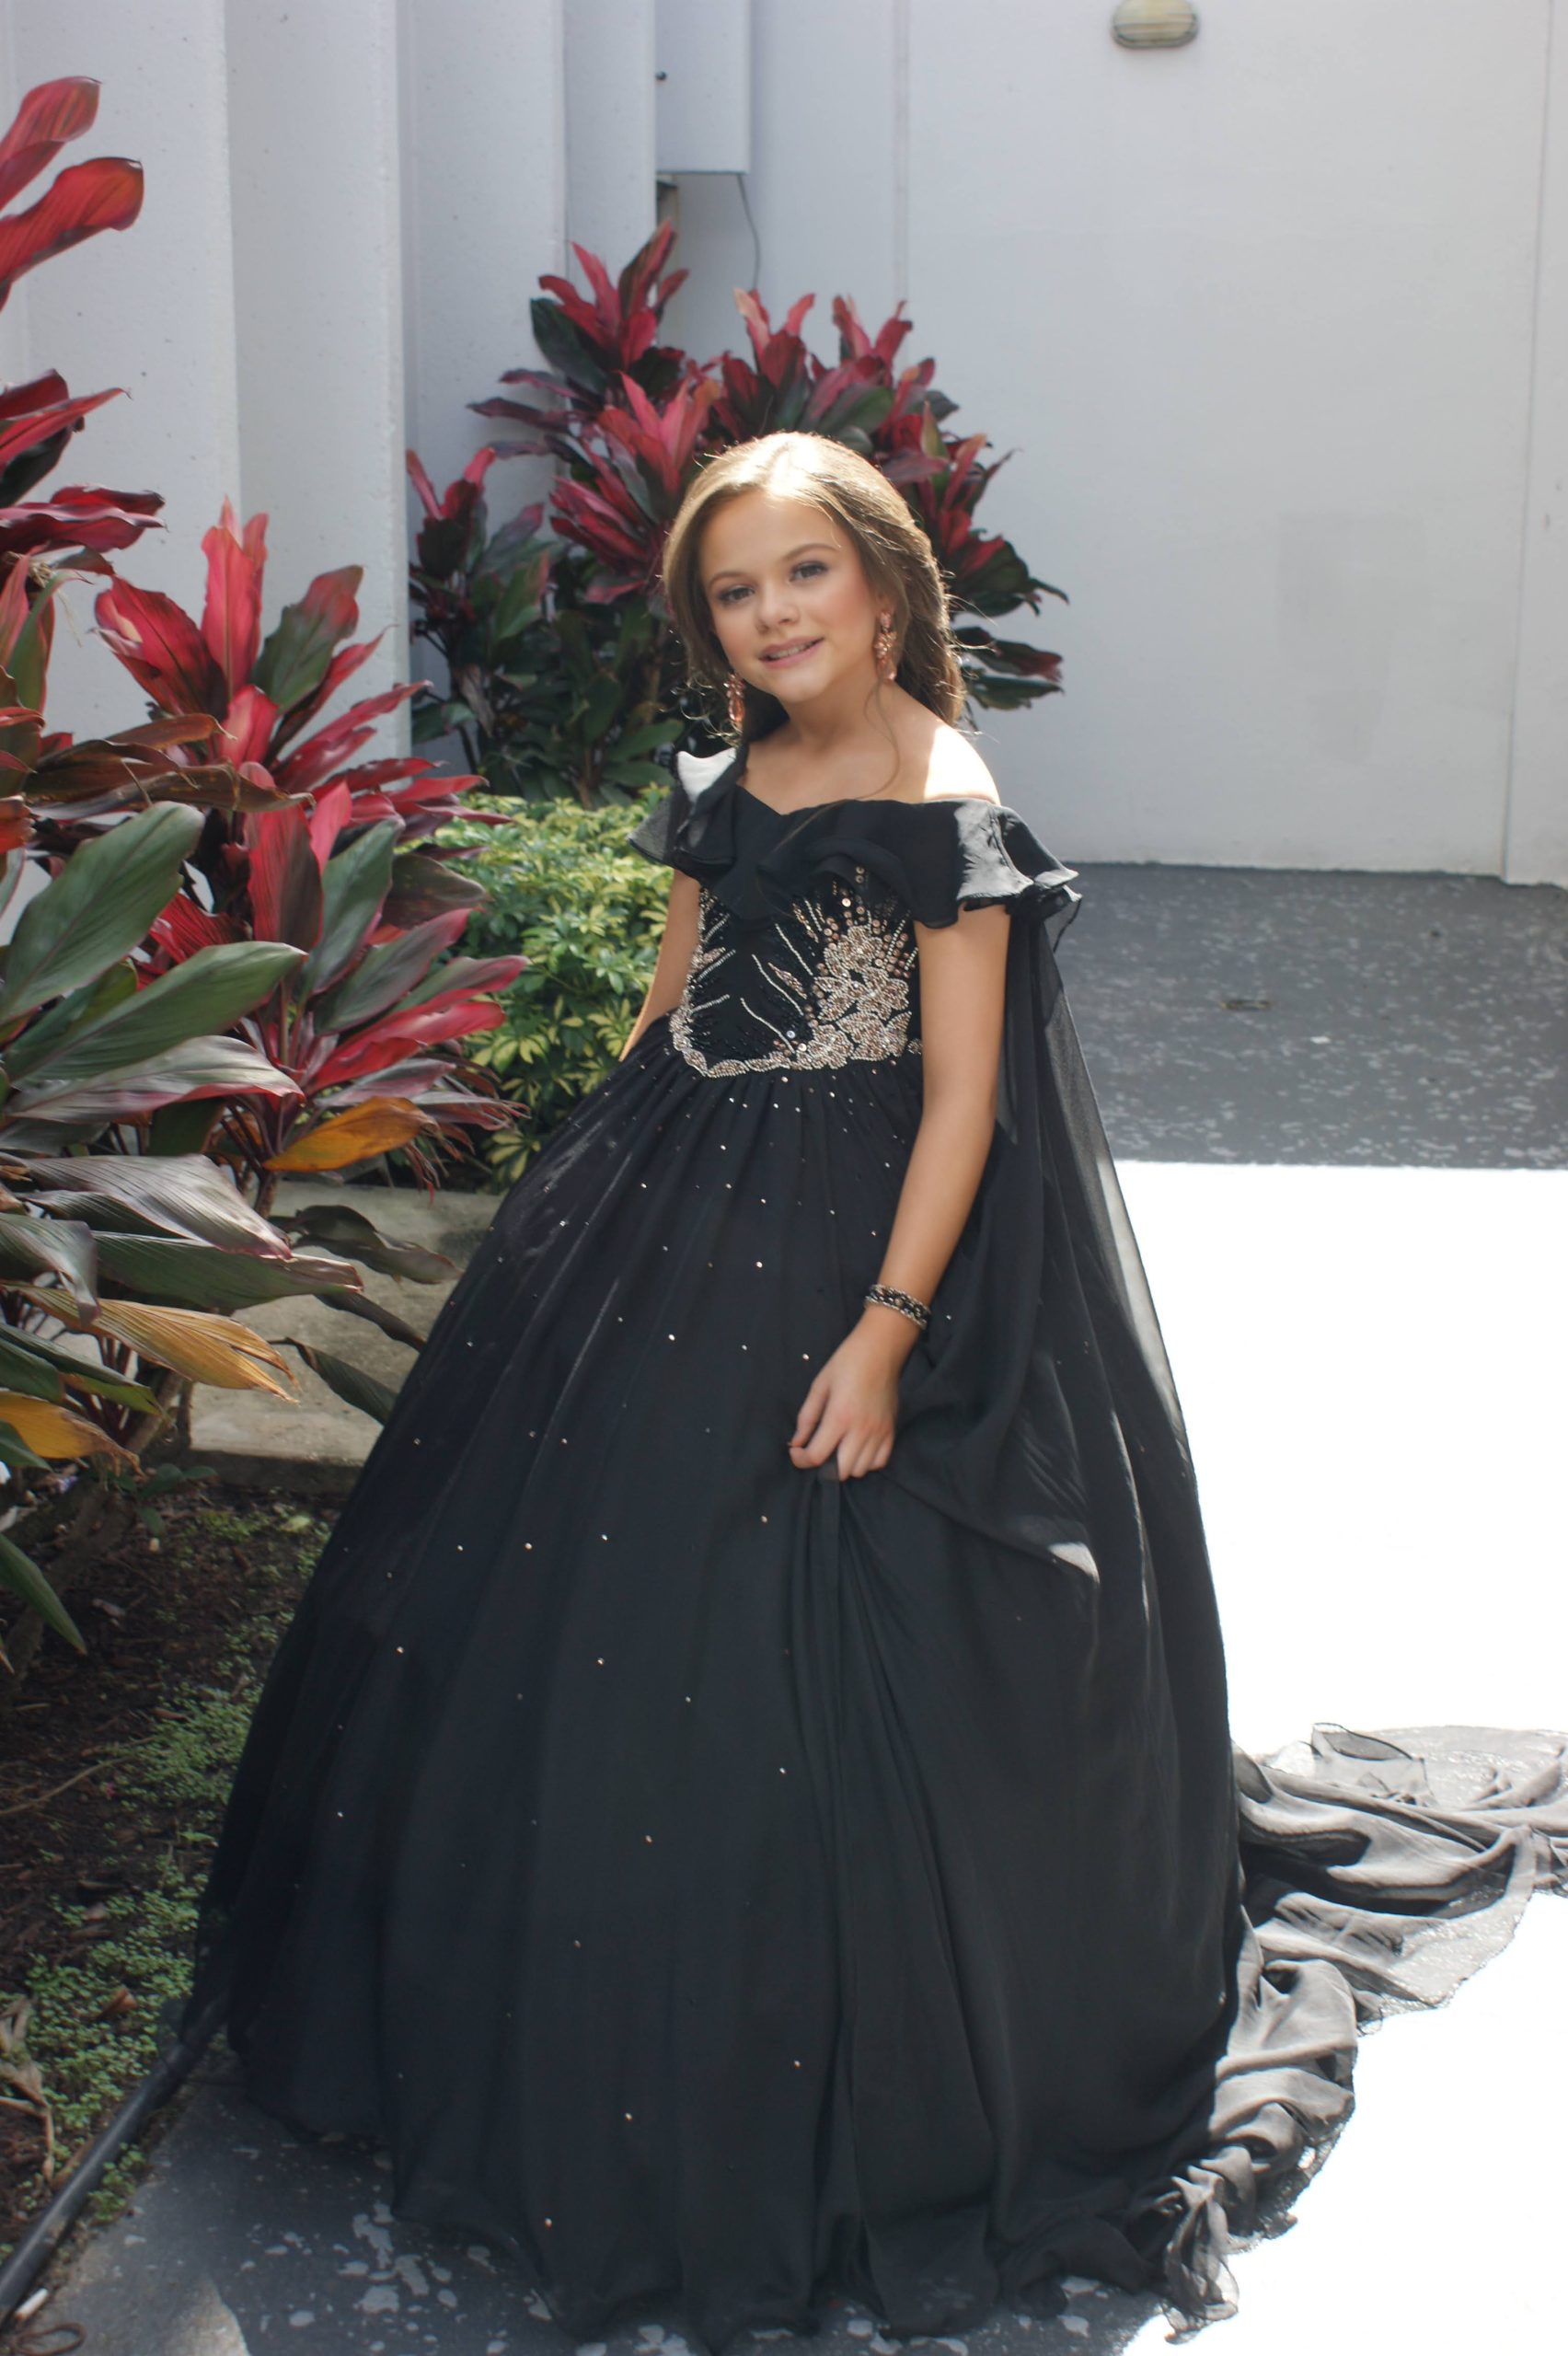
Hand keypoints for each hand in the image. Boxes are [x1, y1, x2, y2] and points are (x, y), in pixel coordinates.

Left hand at [787, 1315, 908, 1481]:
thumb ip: (807, 1418)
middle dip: (822, 1466)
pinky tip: (856, 1448)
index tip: (796, 1451)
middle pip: (840, 1471)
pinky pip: (879, 1462)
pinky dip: (866, 1462)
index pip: (817, 1456)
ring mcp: (879, 1433)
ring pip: (860, 1470)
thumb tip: (796, 1443)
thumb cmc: (846, 1363)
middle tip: (816, 1450)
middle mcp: (861, 1430)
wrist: (880, 1349)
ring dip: (844, 1465)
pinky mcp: (891, 1431)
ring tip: (837, 1448)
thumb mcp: (819, 1386)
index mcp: (839, 1417)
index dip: (800, 1459)